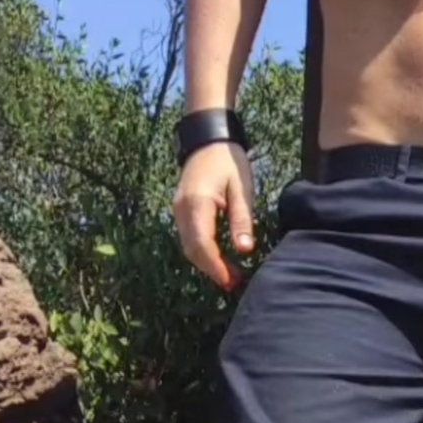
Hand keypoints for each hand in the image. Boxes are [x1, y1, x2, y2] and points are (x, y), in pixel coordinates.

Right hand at [173, 142, 255, 290]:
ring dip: (207, 263)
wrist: (209, 139)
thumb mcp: (241, 187)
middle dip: (212, 269)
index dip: (215, 266)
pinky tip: (219, 258)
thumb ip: (241, 218)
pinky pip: (189, 237)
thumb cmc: (229, 160)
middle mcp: (181, 210)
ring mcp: (178, 210)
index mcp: (196, 203)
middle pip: (192, 250)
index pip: (202, 244)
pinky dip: (202, 251)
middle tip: (235, 283)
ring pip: (188, 246)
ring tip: (230, 275)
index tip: (231, 281)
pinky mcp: (182, 210)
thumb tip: (244, 250)